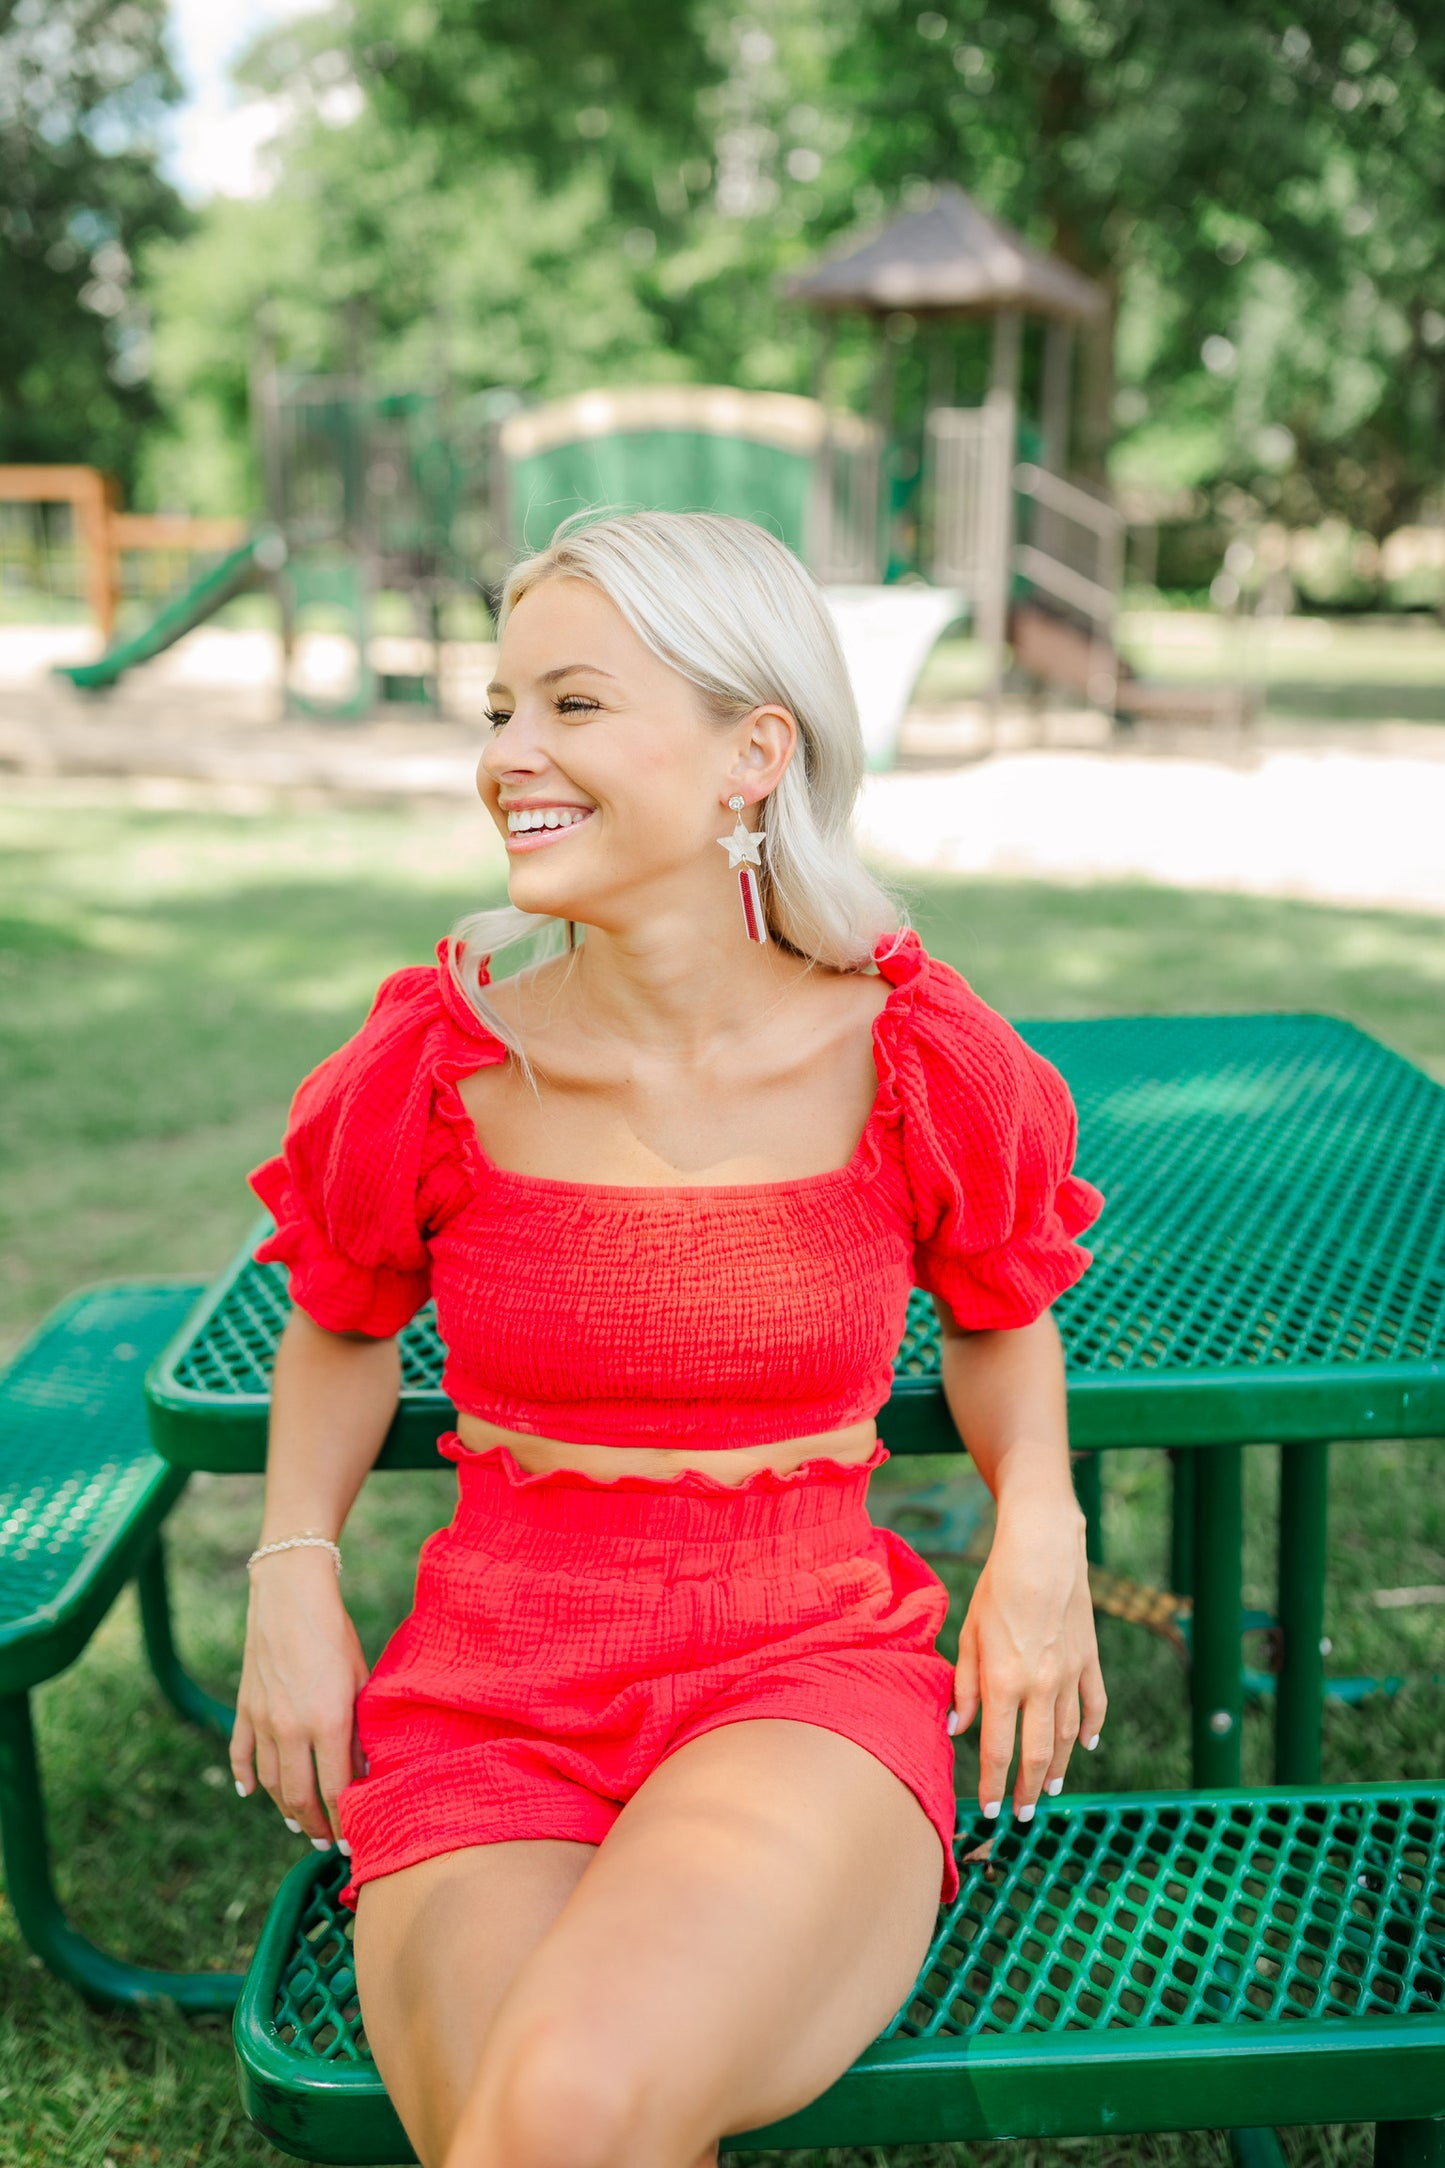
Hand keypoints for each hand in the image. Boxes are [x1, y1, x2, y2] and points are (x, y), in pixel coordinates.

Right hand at [229, 1551, 370, 1849]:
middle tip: (325, 1843)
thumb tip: (367, 1771)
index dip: (343, 1820)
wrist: (291, 1593)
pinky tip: (251, 1792)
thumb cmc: (336, 1633)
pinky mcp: (244, 1707)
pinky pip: (241, 1754)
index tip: (351, 1841)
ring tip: (299, 1823)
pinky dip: (245, 1778)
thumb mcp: (362, 1680)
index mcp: (328, 1721)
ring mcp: (263, 1719)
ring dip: (284, 1808)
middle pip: (298, 1797)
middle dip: (314, 1827)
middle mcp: (291, 1728)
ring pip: (270, 1782)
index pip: (335, 1789)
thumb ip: (363, 1729)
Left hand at [949, 1497, 1106, 1821]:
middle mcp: (1040, 1687)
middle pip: (1038, 1754)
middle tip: (1024, 1814)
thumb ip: (964, 1686)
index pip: (997, 1750)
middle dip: (1029, 1789)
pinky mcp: (1089, 1660)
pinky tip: (1087, 1745)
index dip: (992, 1785)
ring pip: (1068, 1736)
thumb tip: (957, 1728)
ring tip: (1052, 1787)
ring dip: (1060, 1766)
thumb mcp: (969, 1635)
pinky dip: (1092, 1729)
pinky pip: (1094, 1705)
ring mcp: (1070, 1675)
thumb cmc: (997, 1589)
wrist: (1043, 1550)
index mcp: (1003, 1683)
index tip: (989, 1810)